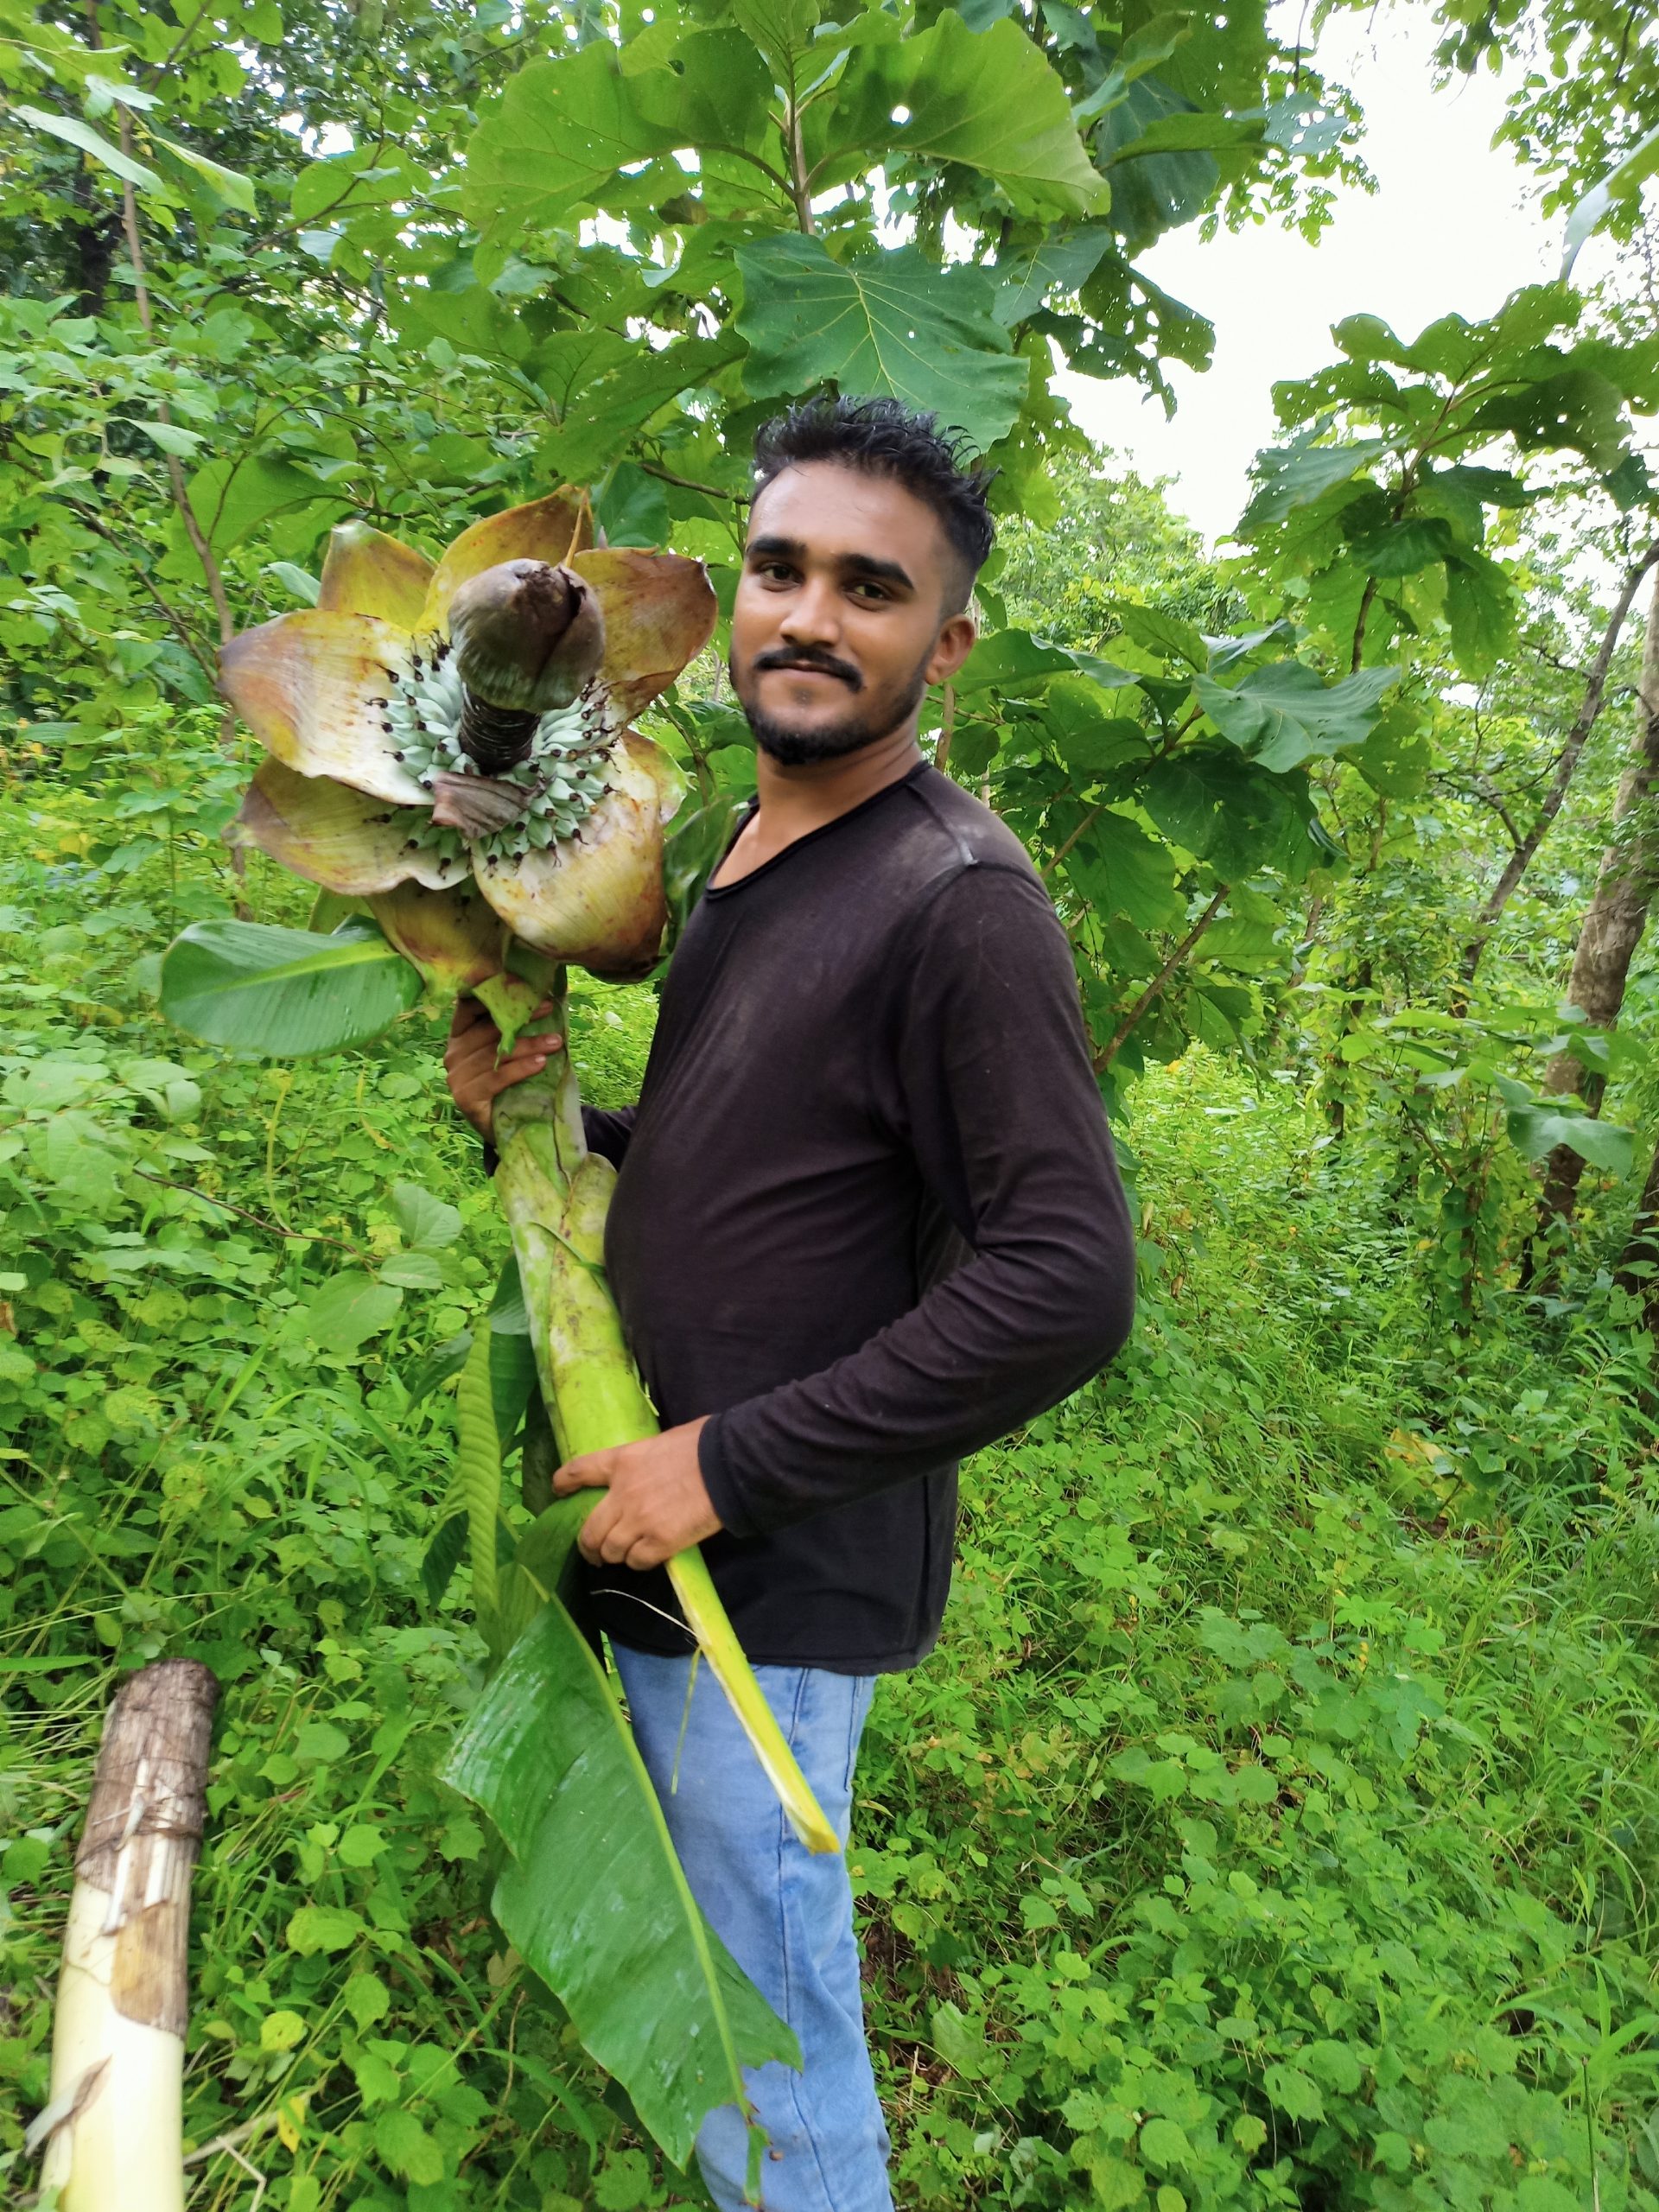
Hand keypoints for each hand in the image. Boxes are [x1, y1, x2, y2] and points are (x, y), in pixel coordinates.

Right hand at [444, 993, 560, 1139]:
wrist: (504, 1128)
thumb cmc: (509, 1084)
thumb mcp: (508, 1052)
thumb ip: (511, 1030)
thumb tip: (543, 999)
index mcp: (459, 1037)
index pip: (469, 1008)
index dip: (494, 995)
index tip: (522, 985)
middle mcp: (453, 1054)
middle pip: (488, 1030)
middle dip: (521, 1018)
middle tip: (549, 1008)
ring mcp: (457, 1077)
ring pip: (496, 1055)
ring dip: (529, 1045)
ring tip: (556, 1041)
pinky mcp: (466, 1098)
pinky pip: (497, 1078)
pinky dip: (521, 1069)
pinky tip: (541, 1064)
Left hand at [554, 1418, 720, 1569]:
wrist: (727, 1466)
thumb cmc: (701, 1444)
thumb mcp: (662, 1442)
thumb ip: (645, 1459)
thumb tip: (649, 1467)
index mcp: (622, 1462)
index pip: (580, 1471)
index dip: (564, 1483)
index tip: (558, 1490)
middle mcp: (622, 1494)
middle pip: (589, 1529)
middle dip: (587, 1545)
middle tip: (593, 1551)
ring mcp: (639, 1521)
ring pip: (610, 1550)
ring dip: (612, 1556)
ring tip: (619, 1557)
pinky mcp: (660, 1542)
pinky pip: (637, 1562)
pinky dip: (638, 1562)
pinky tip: (646, 1557)